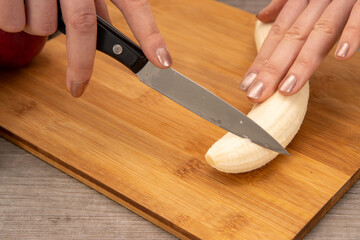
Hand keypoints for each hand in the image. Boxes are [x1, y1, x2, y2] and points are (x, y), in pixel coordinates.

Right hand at [0, 0, 171, 96]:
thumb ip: (97, 3)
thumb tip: (107, 29)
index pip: (134, 5)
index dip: (150, 35)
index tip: (162, 62)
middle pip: (83, 26)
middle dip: (81, 63)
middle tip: (78, 85)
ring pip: (44, 28)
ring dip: (39, 28)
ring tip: (35, 6)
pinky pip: (14, 22)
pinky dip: (15, 22)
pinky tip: (20, 5)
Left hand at [240, 0, 359, 102]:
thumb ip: (287, 3)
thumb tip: (263, 16)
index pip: (277, 33)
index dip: (261, 60)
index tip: (247, 84)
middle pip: (291, 38)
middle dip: (272, 69)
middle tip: (257, 94)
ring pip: (319, 32)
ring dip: (302, 62)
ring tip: (287, 88)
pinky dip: (352, 33)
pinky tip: (343, 56)